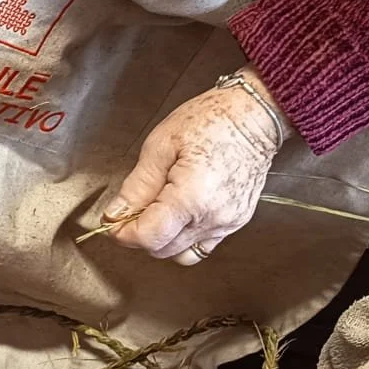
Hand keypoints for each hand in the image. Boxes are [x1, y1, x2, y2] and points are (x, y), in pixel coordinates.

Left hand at [103, 73, 287, 264]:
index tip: (114, 220)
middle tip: (133, 208)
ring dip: (163, 238)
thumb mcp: (162, 145)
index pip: (149, 237)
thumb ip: (137, 185)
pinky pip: (203, 245)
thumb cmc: (212, 120)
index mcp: (192, 199)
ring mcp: (228, 224)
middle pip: (163, 249)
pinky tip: (179, 212)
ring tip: (158, 208)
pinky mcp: (236, 222)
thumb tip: (116, 213)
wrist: (255, 115)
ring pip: (182, 253)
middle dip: (141, 234)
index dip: (124, 233)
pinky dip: (184, 236)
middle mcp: (213, 218)